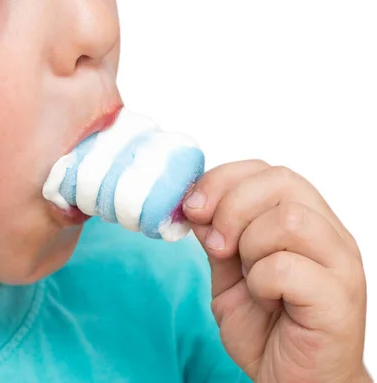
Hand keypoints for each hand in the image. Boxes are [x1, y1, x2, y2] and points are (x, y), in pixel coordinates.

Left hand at [183, 160, 369, 382]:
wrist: (291, 382)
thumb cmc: (266, 327)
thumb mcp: (227, 272)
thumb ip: (216, 236)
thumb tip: (196, 204)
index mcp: (304, 219)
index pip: (266, 171)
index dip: (223, 180)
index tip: (192, 207)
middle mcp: (328, 234)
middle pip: (281, 182)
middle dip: (231, 207)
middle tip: (216, 245)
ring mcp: (340, 264)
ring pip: (289, 218)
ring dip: (250, 246)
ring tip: (249, 277)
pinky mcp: (339, 299)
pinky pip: (287, 266)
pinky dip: (261, 281)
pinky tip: (265, 299)